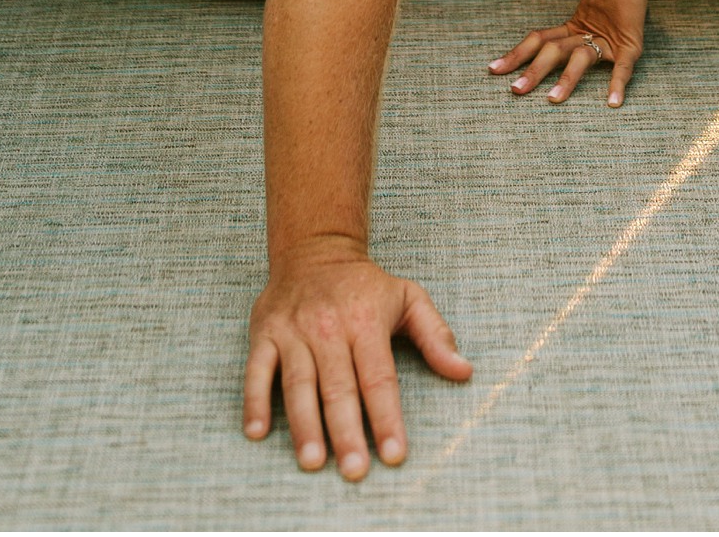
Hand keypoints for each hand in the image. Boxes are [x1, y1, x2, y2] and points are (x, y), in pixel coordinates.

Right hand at [243, 242, 471, 477]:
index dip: (387, 417)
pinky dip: (254, 401)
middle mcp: (328, 326)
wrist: (314, 248)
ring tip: (313, 461)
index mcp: (365, 319)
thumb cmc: (365, 284)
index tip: (394, 454)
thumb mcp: (408, 298)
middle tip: (354, 471)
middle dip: (347, 431)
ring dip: (304, 424)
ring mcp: (293, 330)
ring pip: (298, 383)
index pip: (379, 376)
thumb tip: (464, 370)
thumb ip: (436, 335)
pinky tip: (257, 432)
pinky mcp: (265, 333)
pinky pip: (256, 370)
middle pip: (338, 386)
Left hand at [489, 0, 646, 106]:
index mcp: (574, 27)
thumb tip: (556, 46)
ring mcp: (607, 38)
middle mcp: (586, 33)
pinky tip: (612, 102)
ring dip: (566, 80)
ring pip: (580, 59)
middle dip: (534, 71)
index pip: (538, 41)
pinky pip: (623, 66)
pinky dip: (617, 83)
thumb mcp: (594, 11)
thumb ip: (582, 26)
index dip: (516, 55)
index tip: (493, 69)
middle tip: (514, 90)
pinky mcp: (630, 43)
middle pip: (553, 51)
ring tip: (552, 100)